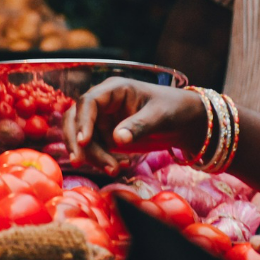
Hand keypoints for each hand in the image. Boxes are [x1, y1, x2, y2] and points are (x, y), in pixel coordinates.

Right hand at [63, 77, 206, 174]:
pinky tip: (119, 167)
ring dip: (92, 155)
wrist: (184, 121)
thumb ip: (139, 126)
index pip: (89, 102)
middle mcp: (103, 103)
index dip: (83, 121)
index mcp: (114, 89)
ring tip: (114, 170)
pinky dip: (101, 160)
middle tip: (79, 162)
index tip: (84, 142)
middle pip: (75, 119)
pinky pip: (93, 149)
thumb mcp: (160, 116)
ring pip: (83, 138)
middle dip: (76, 141)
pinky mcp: (105, 136)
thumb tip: (117, 139)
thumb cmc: (173, 109)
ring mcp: (102, 120)